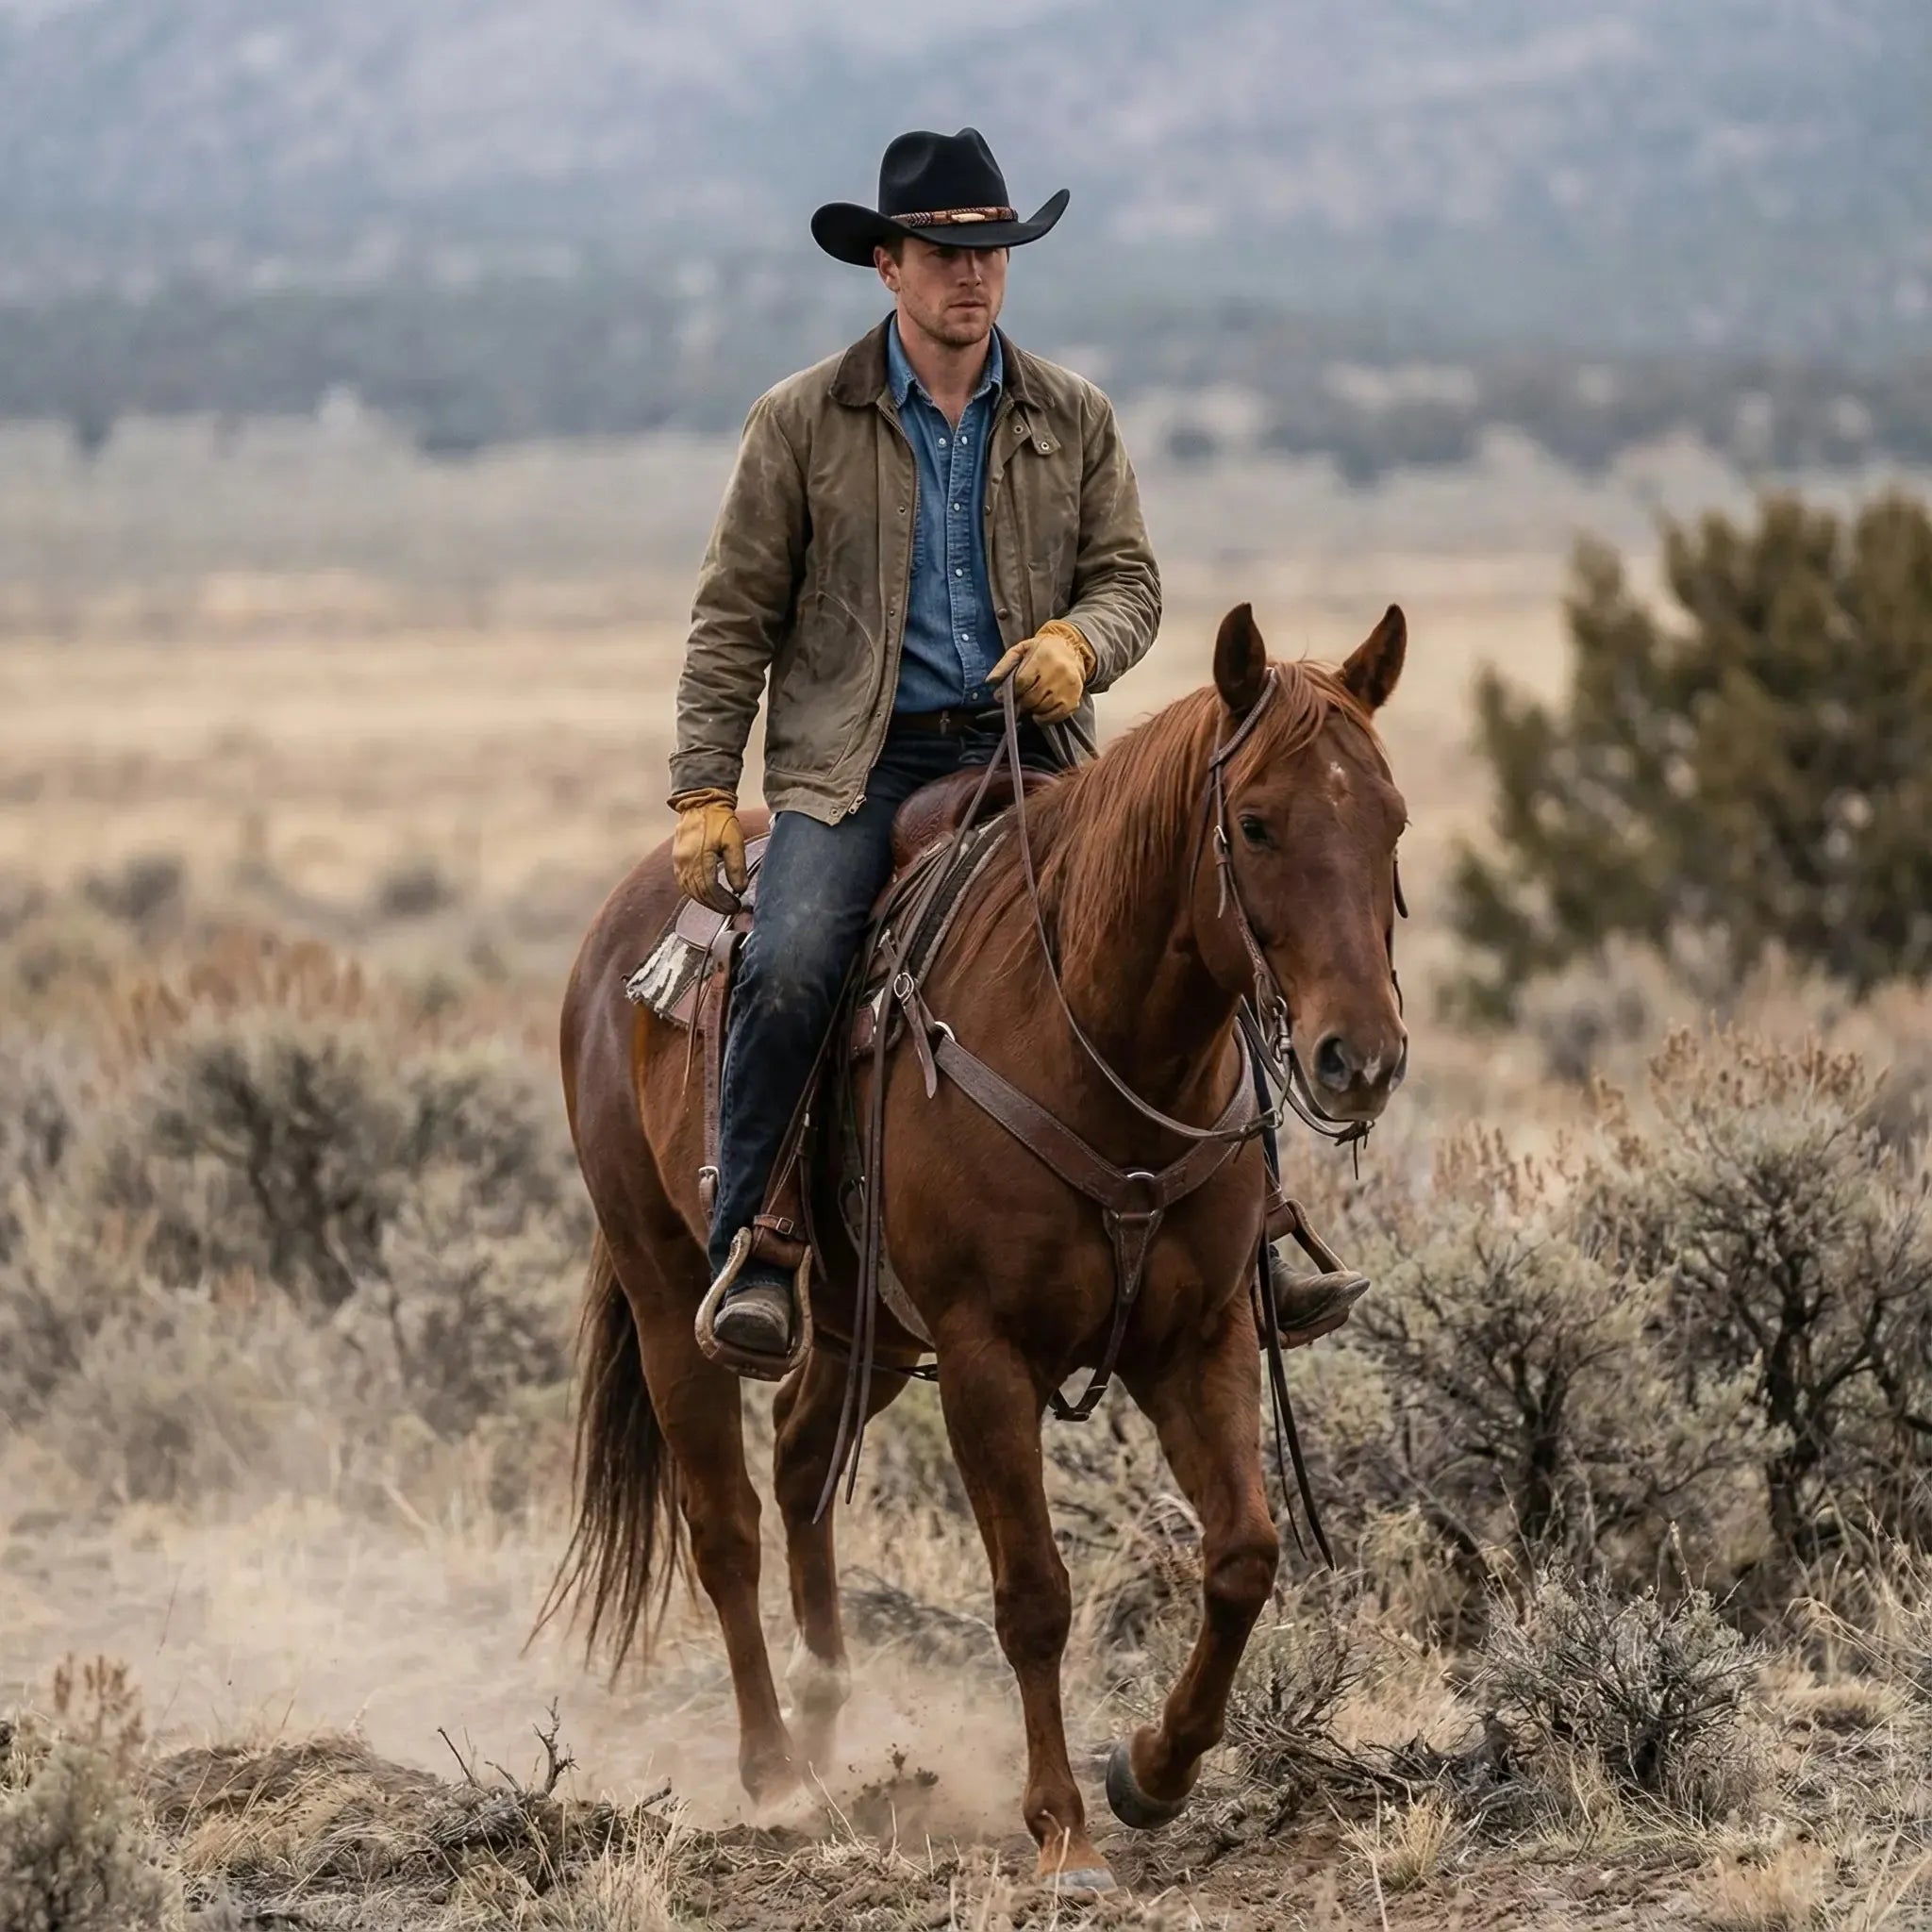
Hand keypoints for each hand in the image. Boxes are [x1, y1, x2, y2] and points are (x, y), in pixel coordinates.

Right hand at [669, 788, 747, 910]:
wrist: (701, 803)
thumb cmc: (719, 820)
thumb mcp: (734, 842)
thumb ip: (736, 867)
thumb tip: (739, 889)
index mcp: (699, 858)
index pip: (710, 889)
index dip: (722, 902)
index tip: (734, 906)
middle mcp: (685, 862)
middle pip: (698, 893)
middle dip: (715, 904)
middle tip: (729, 909)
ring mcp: (678, 861)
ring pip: (689, 890)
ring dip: (704, 900)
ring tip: (719, 904)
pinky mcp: (677, 859)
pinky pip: (683, 882)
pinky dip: (694, 892)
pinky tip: (705, 894)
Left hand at [988, 619, 1095, 725]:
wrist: (1071, 649)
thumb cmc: (1042, 651)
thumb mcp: (1020, 650)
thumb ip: (1004, 665)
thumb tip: (990, 682)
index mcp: (1042, 657)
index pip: (1022, 681)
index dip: (1010, 692)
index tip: (1002, 697)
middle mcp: (1058, 671)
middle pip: (1031, 697)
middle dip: (1021, 701)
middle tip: (1019, 700)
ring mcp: (1067, 687)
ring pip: (1042, 708)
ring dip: (1032, 709)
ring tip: (1031, 702)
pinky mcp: (1074, 699)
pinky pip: (1056, 716)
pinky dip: (1044, 719)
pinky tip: (1039, 713)